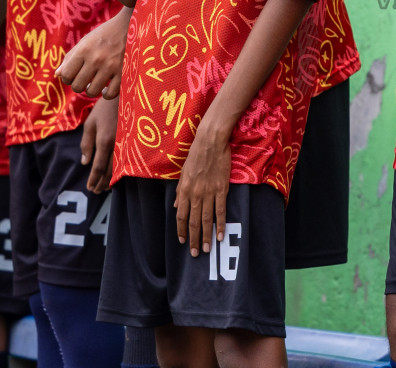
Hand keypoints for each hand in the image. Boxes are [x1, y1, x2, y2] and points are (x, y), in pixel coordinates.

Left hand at [57, 8, 129, 98]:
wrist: (132, 24)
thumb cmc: (106, 33)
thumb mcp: (86, 41)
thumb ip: (71, 57)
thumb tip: (58, 74)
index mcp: (84, 50)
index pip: (66, 75)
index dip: (68, 78)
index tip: (74, 75)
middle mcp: (96, 58)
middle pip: (78, 86)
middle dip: (79, 85)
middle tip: (85, 80)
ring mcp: (111, 66)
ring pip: (93, 91)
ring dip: (92, 90)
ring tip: (95, 84)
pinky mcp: (124, 71)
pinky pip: (111, 93)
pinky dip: (106, 94)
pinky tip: (107, 89)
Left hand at [80, 96, 118, 193]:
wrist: (126, 95)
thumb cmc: (105, 108)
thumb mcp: (90, 123)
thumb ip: (86, 144)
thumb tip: (85, 162)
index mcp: (104, 141)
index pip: (98, 166)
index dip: (93, 179)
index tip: (89, 188)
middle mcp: (116, 145)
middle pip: (109, 171)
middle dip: (102, 182)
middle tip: (96, 191)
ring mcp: (126, 144)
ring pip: (119, 167)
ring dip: (111, 179)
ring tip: (105, 188)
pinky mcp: (132, 142)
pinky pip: (126, 160)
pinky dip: (120, 170)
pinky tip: (117, 174)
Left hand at [175, 118, 232, 256]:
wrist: (210, 142)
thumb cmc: (196, 154)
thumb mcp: (183, 172)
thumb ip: (179, 191)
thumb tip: (174, 205)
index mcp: (184, 190)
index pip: (180, 215)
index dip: (181, 230)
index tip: (181, 241)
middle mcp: (195, 194)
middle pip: (193, 221)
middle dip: (193, 239)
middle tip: (194, 253)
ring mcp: (209, 193)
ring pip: (206, 219)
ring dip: (205, 236)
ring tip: (206, 249)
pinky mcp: (221, 189)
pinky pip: (220, 210)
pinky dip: (220, 224)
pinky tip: (220, 235)